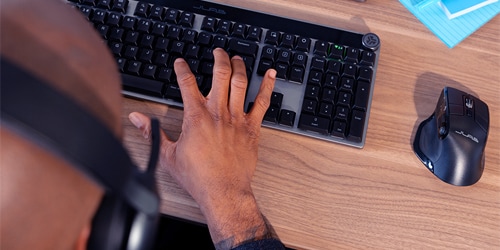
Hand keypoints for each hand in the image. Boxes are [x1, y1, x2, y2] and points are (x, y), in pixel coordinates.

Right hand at [129, 48, 276, 247]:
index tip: (180, 62)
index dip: (182, 69)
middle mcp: (217, 112)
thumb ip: (153, 133)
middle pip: (220, 75)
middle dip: (218, 58)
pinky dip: (267, 86)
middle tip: (218, 51)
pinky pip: (262, 102)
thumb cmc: (198, 176)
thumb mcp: (168, 155)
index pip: (186, 83)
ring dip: (239, 67)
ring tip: (238, 57)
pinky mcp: (251, 128)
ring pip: (240, 83)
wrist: (223, 191)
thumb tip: (137, 119)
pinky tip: (270, 75)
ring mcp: (237, 118)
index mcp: (196, 117)